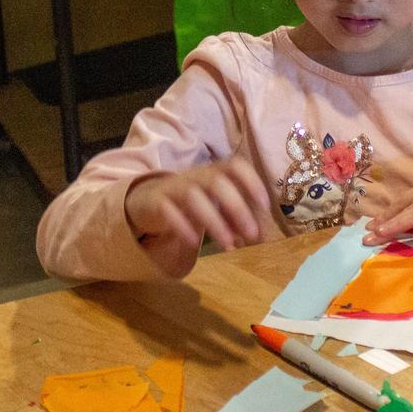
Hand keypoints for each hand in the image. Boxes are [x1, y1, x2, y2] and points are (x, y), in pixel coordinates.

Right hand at [125, 158, 278, 274]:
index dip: (251, 182)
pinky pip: (167, 210)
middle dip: (237, 208)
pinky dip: (181, 225)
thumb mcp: (216, 207)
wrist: (147, 200)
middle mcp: (195, 176)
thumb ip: (237, 219)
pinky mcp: (155, 203)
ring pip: (193, 196)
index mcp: (214, 172)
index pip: (235, 166)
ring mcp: (174, 187)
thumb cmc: (191, 202)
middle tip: (252, 235)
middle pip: (216, 182)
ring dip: (214, 221)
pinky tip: (194, 243)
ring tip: (228, 245)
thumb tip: (260, 236)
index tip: (265, 205)